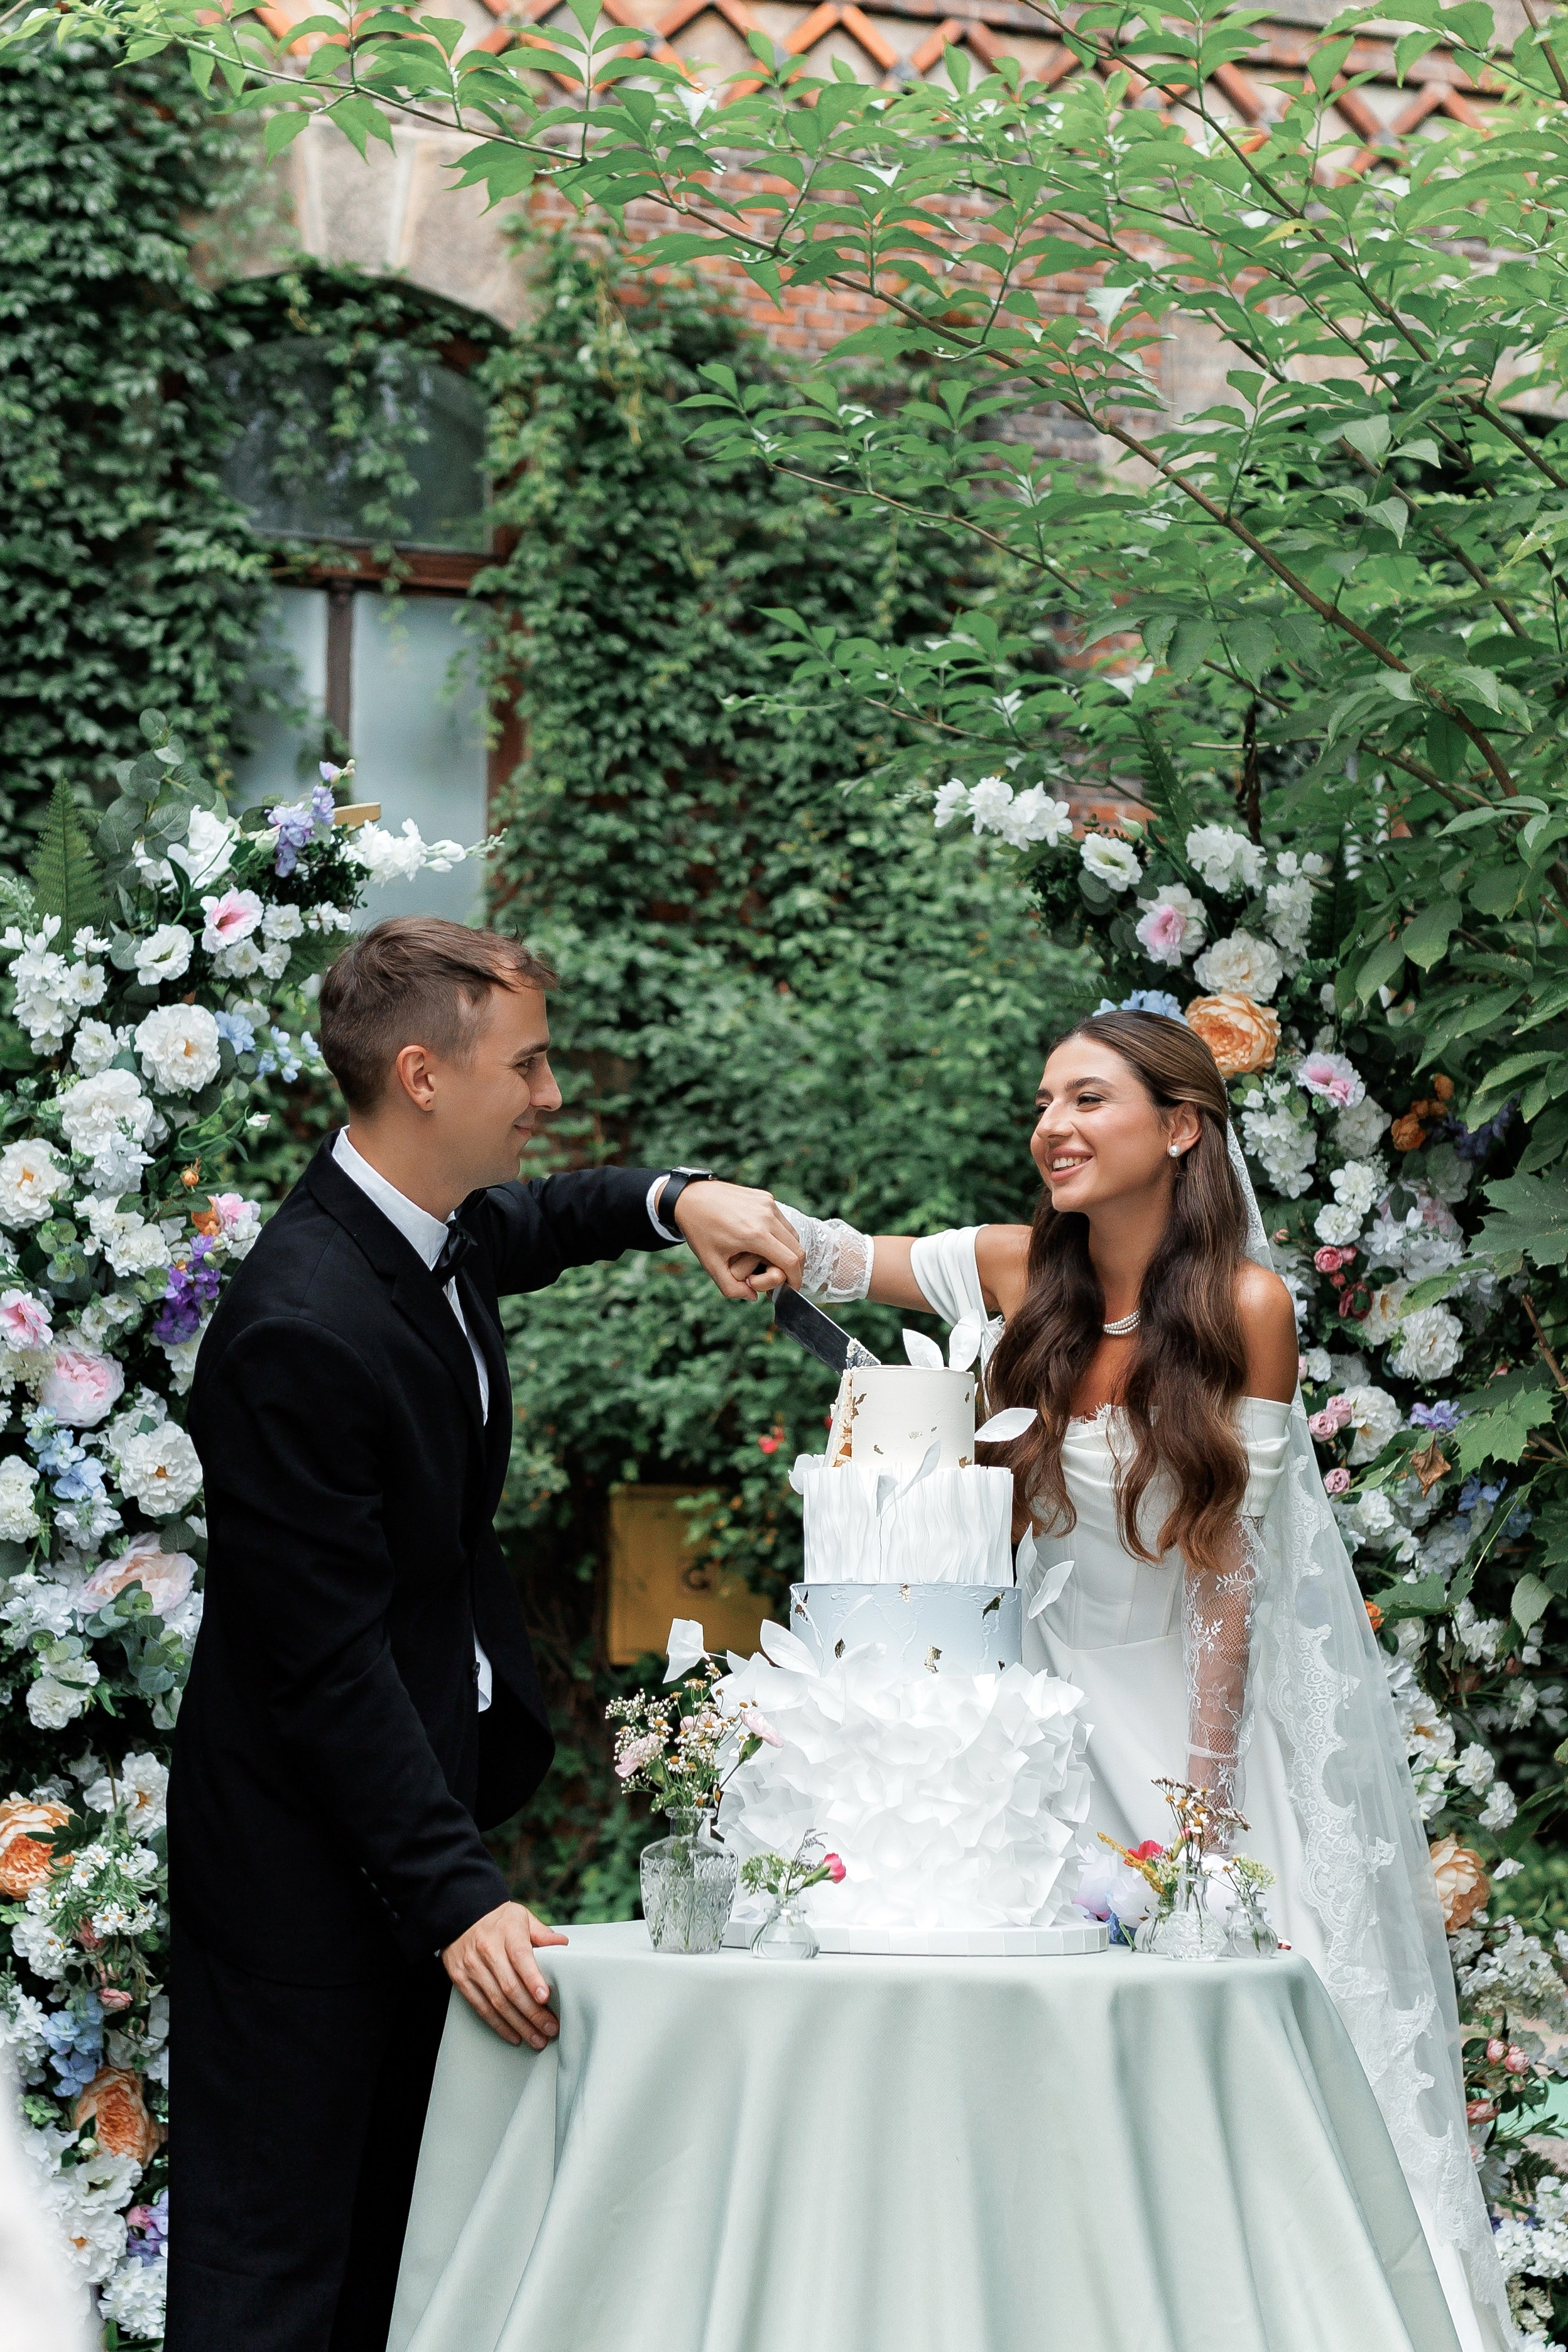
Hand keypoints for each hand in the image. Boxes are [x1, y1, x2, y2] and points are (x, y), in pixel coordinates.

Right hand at [442, 1900, 568, 2048]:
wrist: (460, 1915)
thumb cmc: (497, 1919)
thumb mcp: (521, 1916)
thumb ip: (542, 1933)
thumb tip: (563, 1944)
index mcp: (507, 1932)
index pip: (521, 1957)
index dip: (533, 1979)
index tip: (545, 1998)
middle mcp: (488, 1951)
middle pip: (510, 1987)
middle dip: (532, 2013)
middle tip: (550, 2028)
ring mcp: (472, 1967)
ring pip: (496, 2002)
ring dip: (518, 2025)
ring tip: (536, 2039)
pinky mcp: (460, 1979)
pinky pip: (480, 2007)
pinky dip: (498, 2025)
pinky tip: (513, 2035)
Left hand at [674, 1180, 804, 1300]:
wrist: (690, 1197)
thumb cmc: (699, 1231)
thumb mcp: (710, 1264)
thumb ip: (731, 1288)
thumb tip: (753, 1297)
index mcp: (754, 1235)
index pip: (790, 1261)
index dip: (795, 1279)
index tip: (791, 1288)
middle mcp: (766, 1217)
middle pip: (797, 1249)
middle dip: (795, 1268)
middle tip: (785, 1279)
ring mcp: (767, 1204)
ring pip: (793, 1234)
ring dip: (789, 1251)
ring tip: (774, 1263)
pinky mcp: (765, 1197)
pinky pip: (782, 1221)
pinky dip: (781, 1235)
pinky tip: (766, 1243)